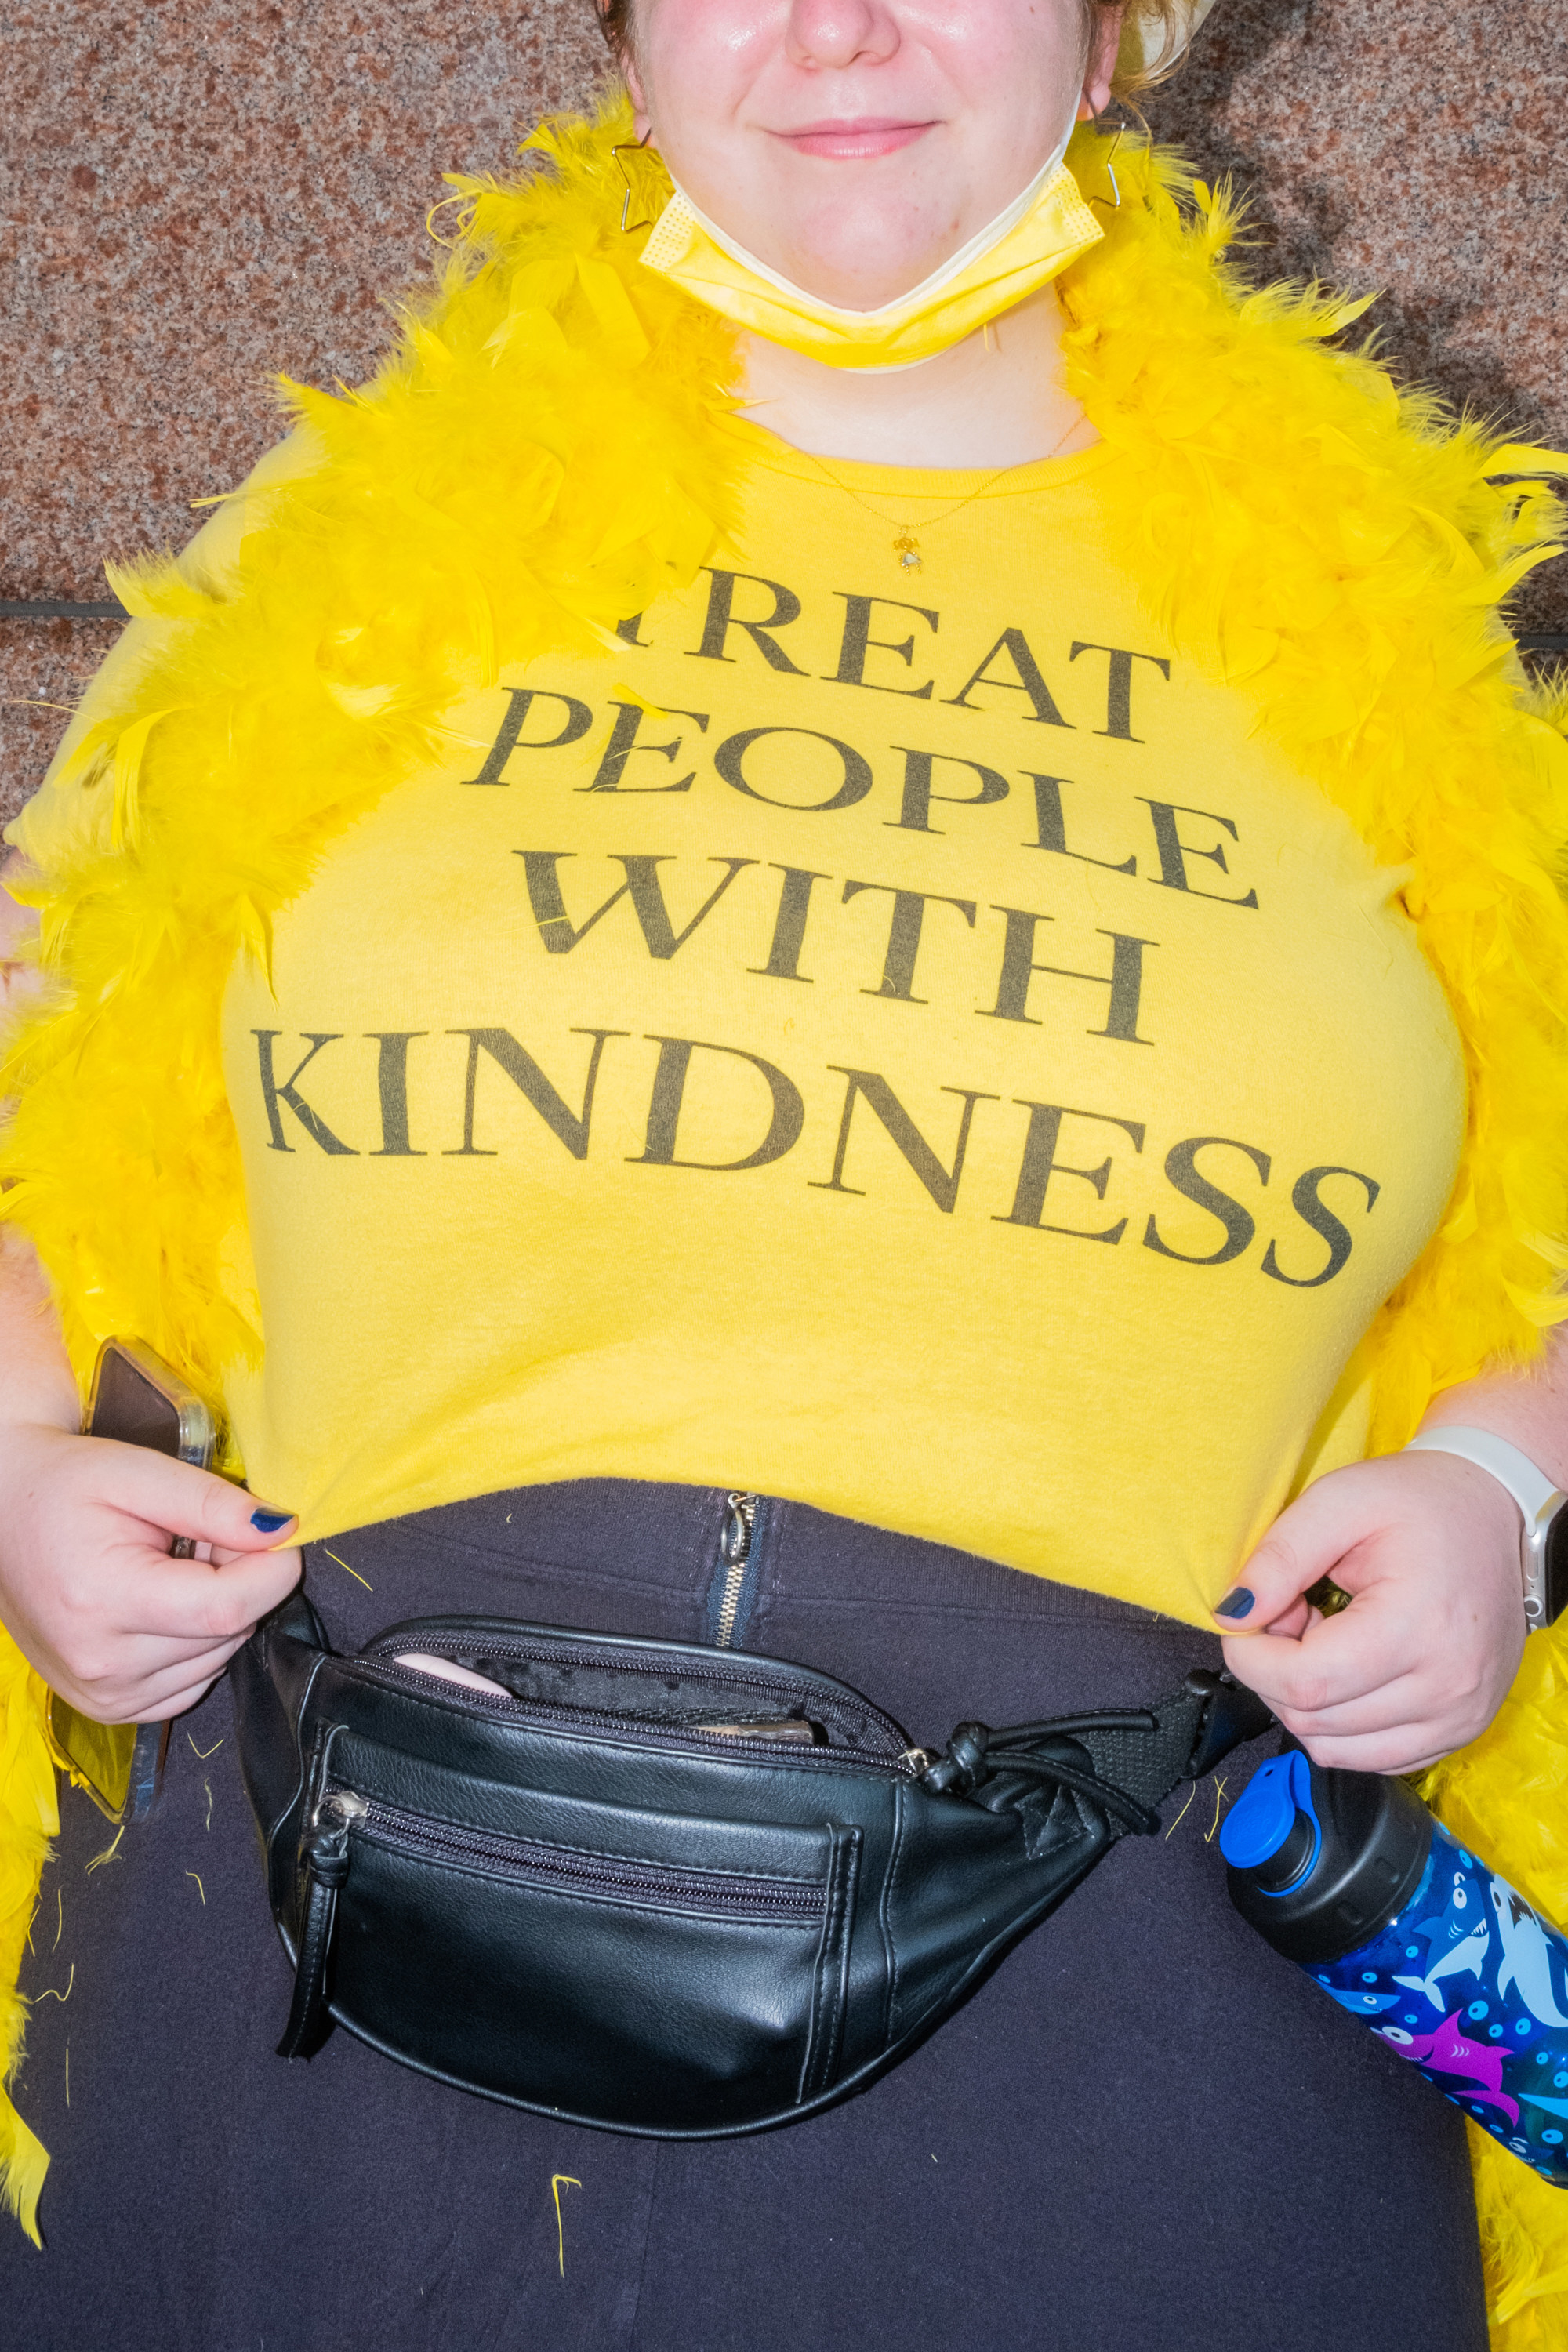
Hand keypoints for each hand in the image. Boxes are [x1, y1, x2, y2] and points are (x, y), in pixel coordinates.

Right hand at [0, 1418, 301, 1722]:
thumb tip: (282, 1531)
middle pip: (227, 1633)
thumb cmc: (64, 1485)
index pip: (228, 1609)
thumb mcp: (138, 1473)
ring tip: (173, 1565)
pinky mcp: (109, 1708)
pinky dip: (198, 1644)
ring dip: (218, 1611)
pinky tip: (164, 1603)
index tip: (277, 1533)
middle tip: (201, 1537)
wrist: (1, 1514)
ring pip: (218, 1659)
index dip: (272, 1569)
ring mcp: (103, 1695)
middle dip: (240, 1579)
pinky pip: (193, 1683)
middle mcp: (101, 1664)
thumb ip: (212, 1504)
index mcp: (102, 1601)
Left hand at [1215, 1451, 1526, 1774]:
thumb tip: (1231, 1616)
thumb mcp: (1339, 1502)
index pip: (1304, 1683)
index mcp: (1418, 1626)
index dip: (1251, 1656)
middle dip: (1276, 1669)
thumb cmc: (1420, 1502)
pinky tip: (1350, 1666)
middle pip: (1312, 1719)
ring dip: (1306, 1698)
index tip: (1247, 1616)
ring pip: (1333, 1748)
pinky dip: (1338, 1722)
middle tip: (1295, 1610)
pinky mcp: (1458, 1731)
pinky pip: (1370, 1757)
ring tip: (1326, 1636)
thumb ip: (1279, 1558)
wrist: (1496, 1513)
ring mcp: (1458, 1718)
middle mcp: (1447, 1688)